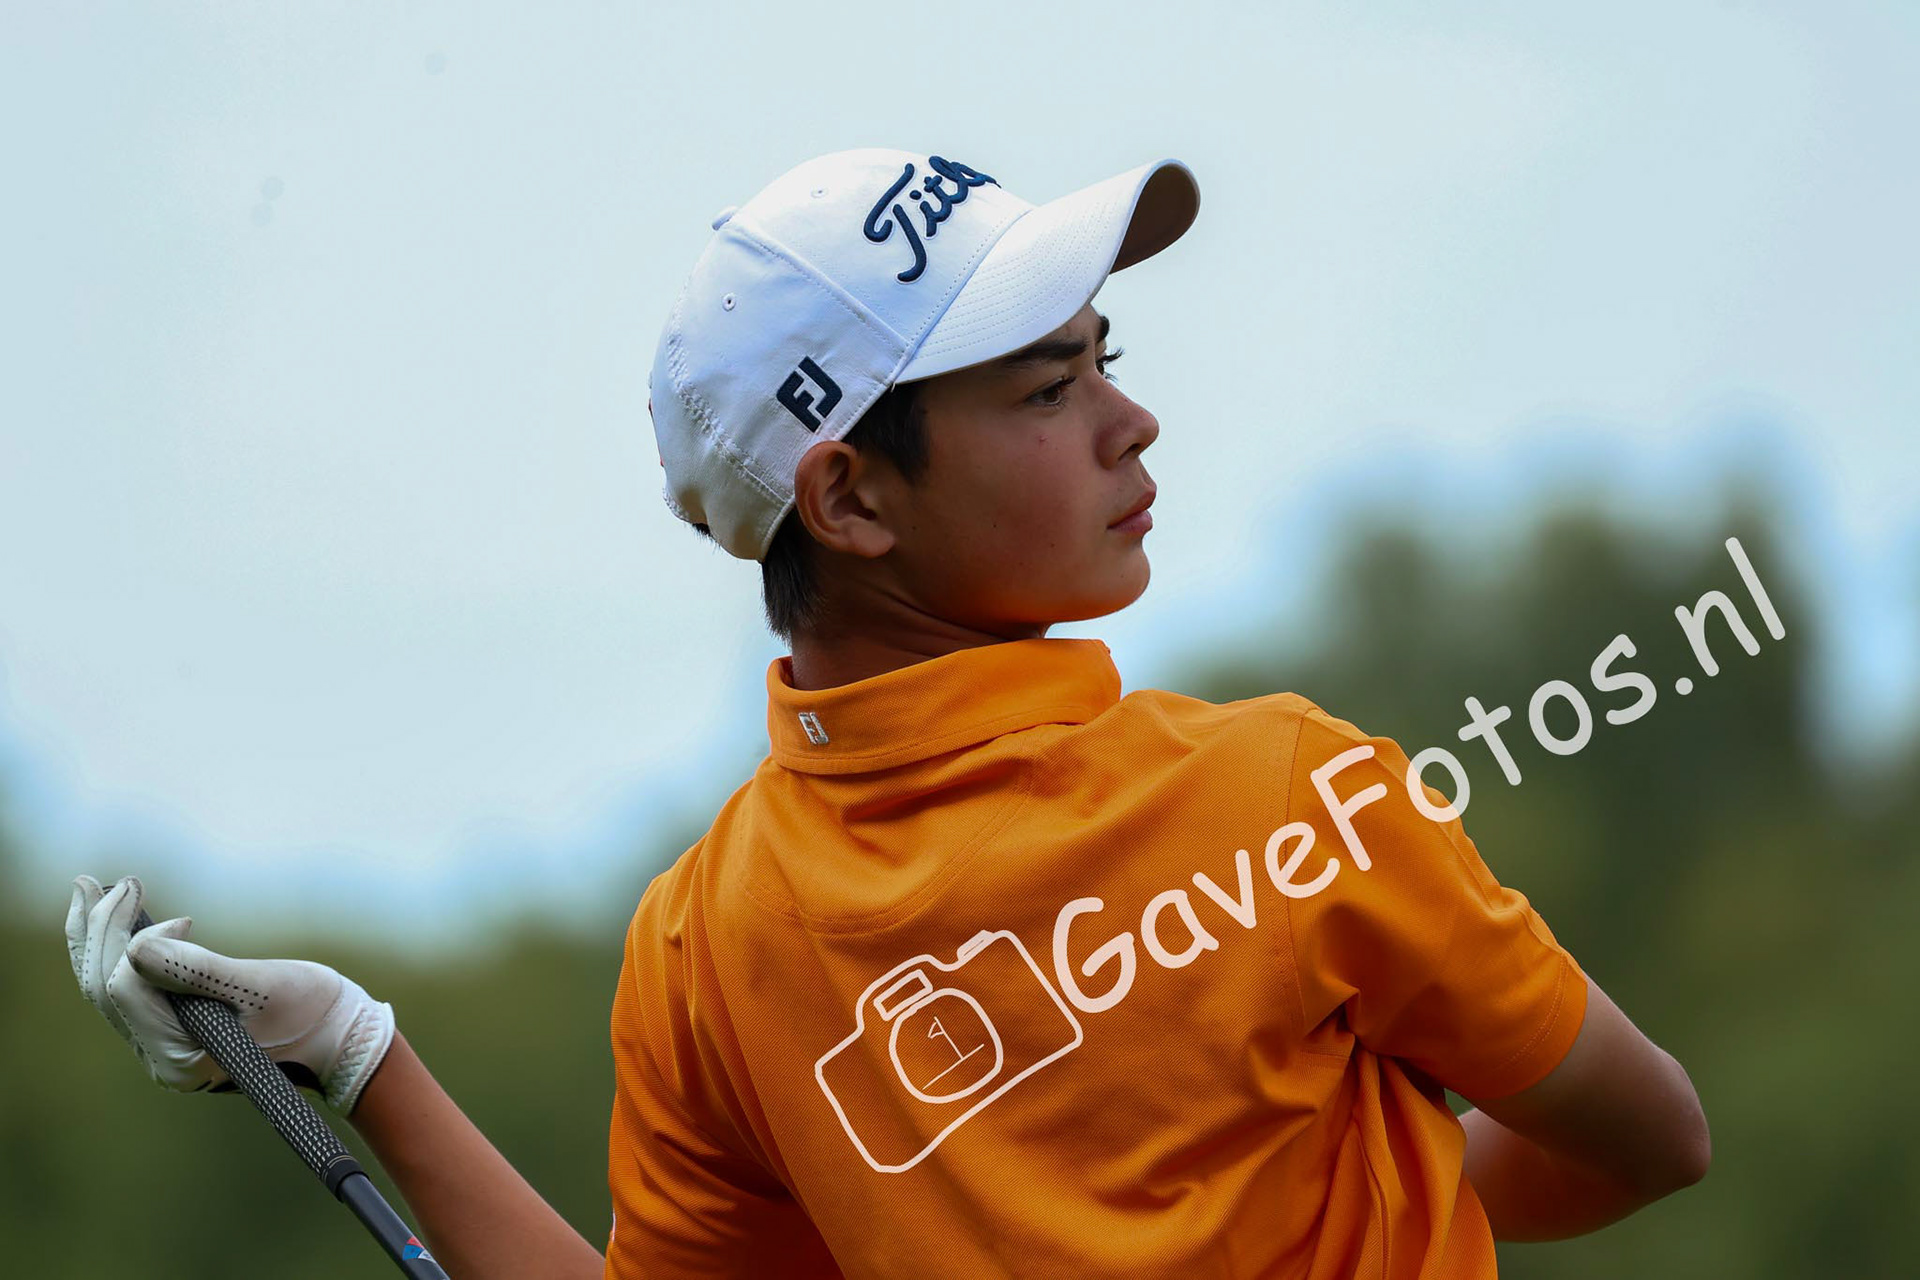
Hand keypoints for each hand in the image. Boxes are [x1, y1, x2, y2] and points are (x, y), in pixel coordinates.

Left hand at [65, 874, 396, 1114]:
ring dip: (97, 937)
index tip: (187, 919)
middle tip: (99, 881)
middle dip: (100, 931)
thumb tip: (136, 946)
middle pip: (103, 988)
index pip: (128, 990)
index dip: (143, 945)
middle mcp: (160, 1059)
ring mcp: (161, 1046)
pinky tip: (109, 920)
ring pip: (104, 987)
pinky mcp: (169, 1029)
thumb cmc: (310, 1009)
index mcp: (181, 1058)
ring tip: (87, 889)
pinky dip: (113, 950)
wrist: (337, 1034)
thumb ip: (199, 969)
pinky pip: (124, 989)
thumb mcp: (260, 985)